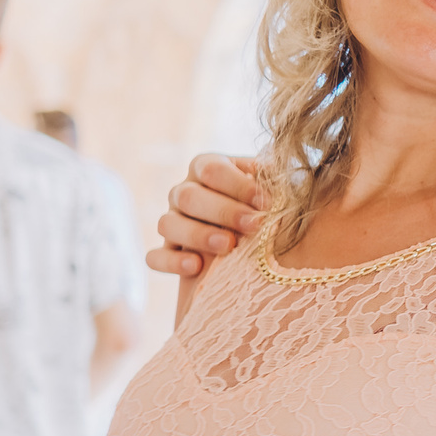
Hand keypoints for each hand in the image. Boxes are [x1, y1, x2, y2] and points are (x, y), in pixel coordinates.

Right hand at [149, 154, 266, 276]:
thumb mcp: (275, 189)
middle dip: (223, 211)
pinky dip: (172, 262)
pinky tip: (196, 267)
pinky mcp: (167, 252)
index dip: (239, 185)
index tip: (268, 203)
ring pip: (167, 224)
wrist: (259, 242)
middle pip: (188, 196)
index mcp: (208, 168)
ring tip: (228, 247)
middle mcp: (184, 191)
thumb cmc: (270, 207)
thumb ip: (275, 179)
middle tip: (254, 225)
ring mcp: (172, 221)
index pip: (212, 170)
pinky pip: (155, 257)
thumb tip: (280, 174)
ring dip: (198, 235)